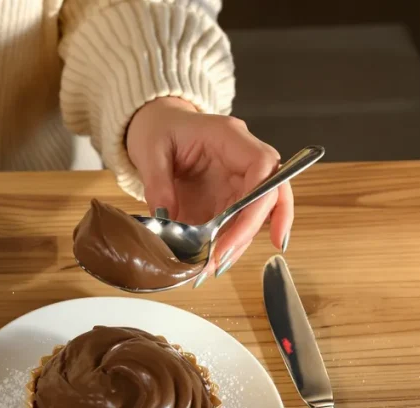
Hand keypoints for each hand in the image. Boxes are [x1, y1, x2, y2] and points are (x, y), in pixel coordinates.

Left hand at [126, 97, 291, 284]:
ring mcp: (237, 180)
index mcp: (230, 137)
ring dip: (236, 244)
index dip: (262, 201)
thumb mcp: (150, 150)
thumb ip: (157, 182)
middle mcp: (242, 159)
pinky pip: (234, 223)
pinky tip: (208, 262)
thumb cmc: (159, 129)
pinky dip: (224, 243)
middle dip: (249, 232)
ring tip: (210, 269)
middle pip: (269, 196)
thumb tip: (165, 217)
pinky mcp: (227, 197)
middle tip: (222, 260)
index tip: (243, 231)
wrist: (158, 126)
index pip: (262, 166)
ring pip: (254, 216)